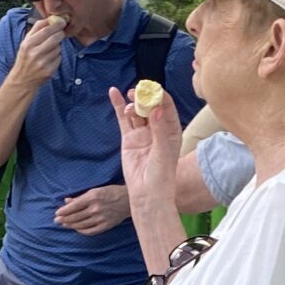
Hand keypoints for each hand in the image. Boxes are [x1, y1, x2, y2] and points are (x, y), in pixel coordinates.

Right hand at [9, 13, 67, 91]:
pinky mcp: (49, 71)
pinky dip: (57, 57)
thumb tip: (50, 18)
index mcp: (28, 44)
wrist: (22, 80)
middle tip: (60, 33)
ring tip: (49, 50)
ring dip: (57, 47)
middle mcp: (35, 53)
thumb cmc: (25, 58)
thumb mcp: (26, 42)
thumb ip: (37, 29)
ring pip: (58, 48)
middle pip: (55, 38)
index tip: (62, 22)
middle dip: (60, 34)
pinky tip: (50, 59)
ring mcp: (43, 63)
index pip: (46, 30)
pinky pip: (59, 58)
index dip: (56, 25)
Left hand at [54, 183, 130, 234]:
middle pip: (76, 216)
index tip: (57, 213)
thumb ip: (80, 197)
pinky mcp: (106, 225)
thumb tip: (66, 201)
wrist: (129, 200)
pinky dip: (82, 231)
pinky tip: (77, 229)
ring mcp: (101, 218)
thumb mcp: (95, 191)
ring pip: (81, 224)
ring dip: (71, 225)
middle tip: (57, 221)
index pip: (74, 206)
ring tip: (65, 225)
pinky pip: (90, 231)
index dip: (64, 211)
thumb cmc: (111, 192)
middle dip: (64, 219)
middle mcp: (96, 208)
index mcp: (92, 197)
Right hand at [105, 82, 179, 205]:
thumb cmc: (161, 176)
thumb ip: (159, 129)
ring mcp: (142, 133)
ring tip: (130, 101)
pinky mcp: (129, 138)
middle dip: (144, 96)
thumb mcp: (163, 151)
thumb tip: (156, 108)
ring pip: (137, 111)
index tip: (152, 89)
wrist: (147, 194)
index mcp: (171, 130)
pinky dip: (119, 106)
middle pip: (151, 106)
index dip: (160, 96)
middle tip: (137, 93)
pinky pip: (124, 119)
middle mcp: (157, 129)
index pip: (167, 107)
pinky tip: (114, 93)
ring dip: (133, 102)